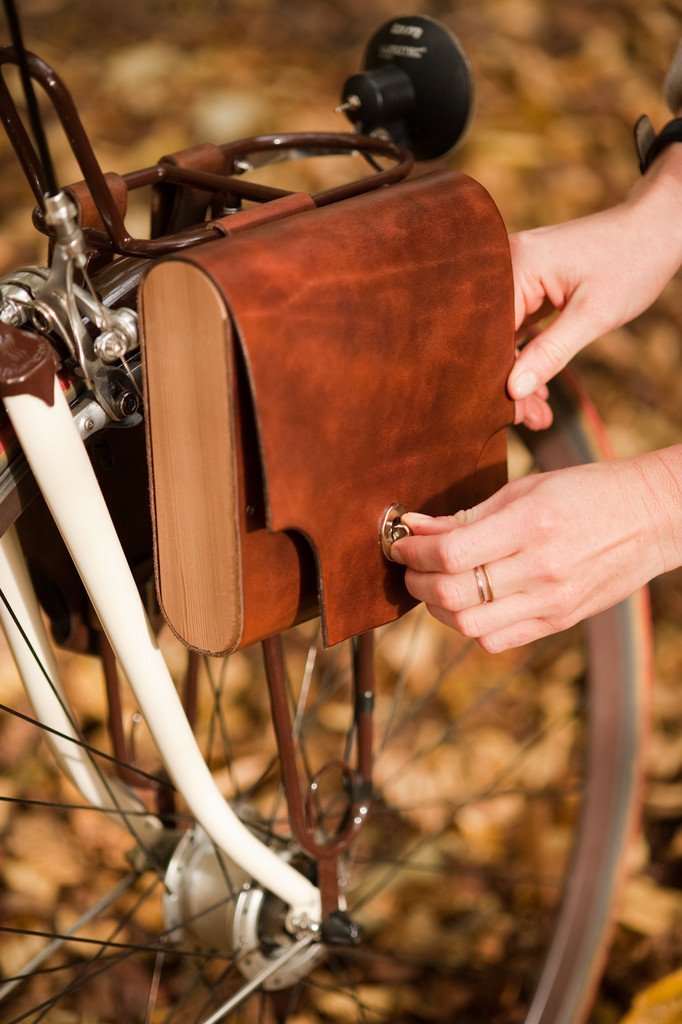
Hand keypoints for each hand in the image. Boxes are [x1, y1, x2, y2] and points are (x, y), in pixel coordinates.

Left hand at [391, 448, 680, 651]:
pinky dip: (469, 626)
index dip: (411, 551)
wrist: (650, 517)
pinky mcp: (559, 622)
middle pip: (452, 594)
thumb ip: (468, 514)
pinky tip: (466, 603)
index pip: (450, 553)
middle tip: (408, 565)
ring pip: (468, 625)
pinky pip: (496, 640)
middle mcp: (540, 569)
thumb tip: (416, 527)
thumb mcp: (526, 488)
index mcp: (531, 525)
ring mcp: (552, 602)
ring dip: (437, 608)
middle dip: (415, 581)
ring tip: (433, 585)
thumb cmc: (585, 491)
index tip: (398, 542)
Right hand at [508, 146, 681, 405]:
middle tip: (532, 421)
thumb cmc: (632, 262)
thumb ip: (551, 353)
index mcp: (515, 265)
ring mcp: (515, 273)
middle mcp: (505, 265)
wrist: (658, 228)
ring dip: (518, 374)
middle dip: (508, 382)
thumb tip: (513, 391)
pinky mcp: (528, 283)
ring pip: (502, 337)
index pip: (487, 334)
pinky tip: (537, 388)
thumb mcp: (593, 316)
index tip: (513, 414)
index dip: (496, 376)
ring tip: (538, 414)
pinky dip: (527, 356)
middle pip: (491, 337)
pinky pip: (516, 327)